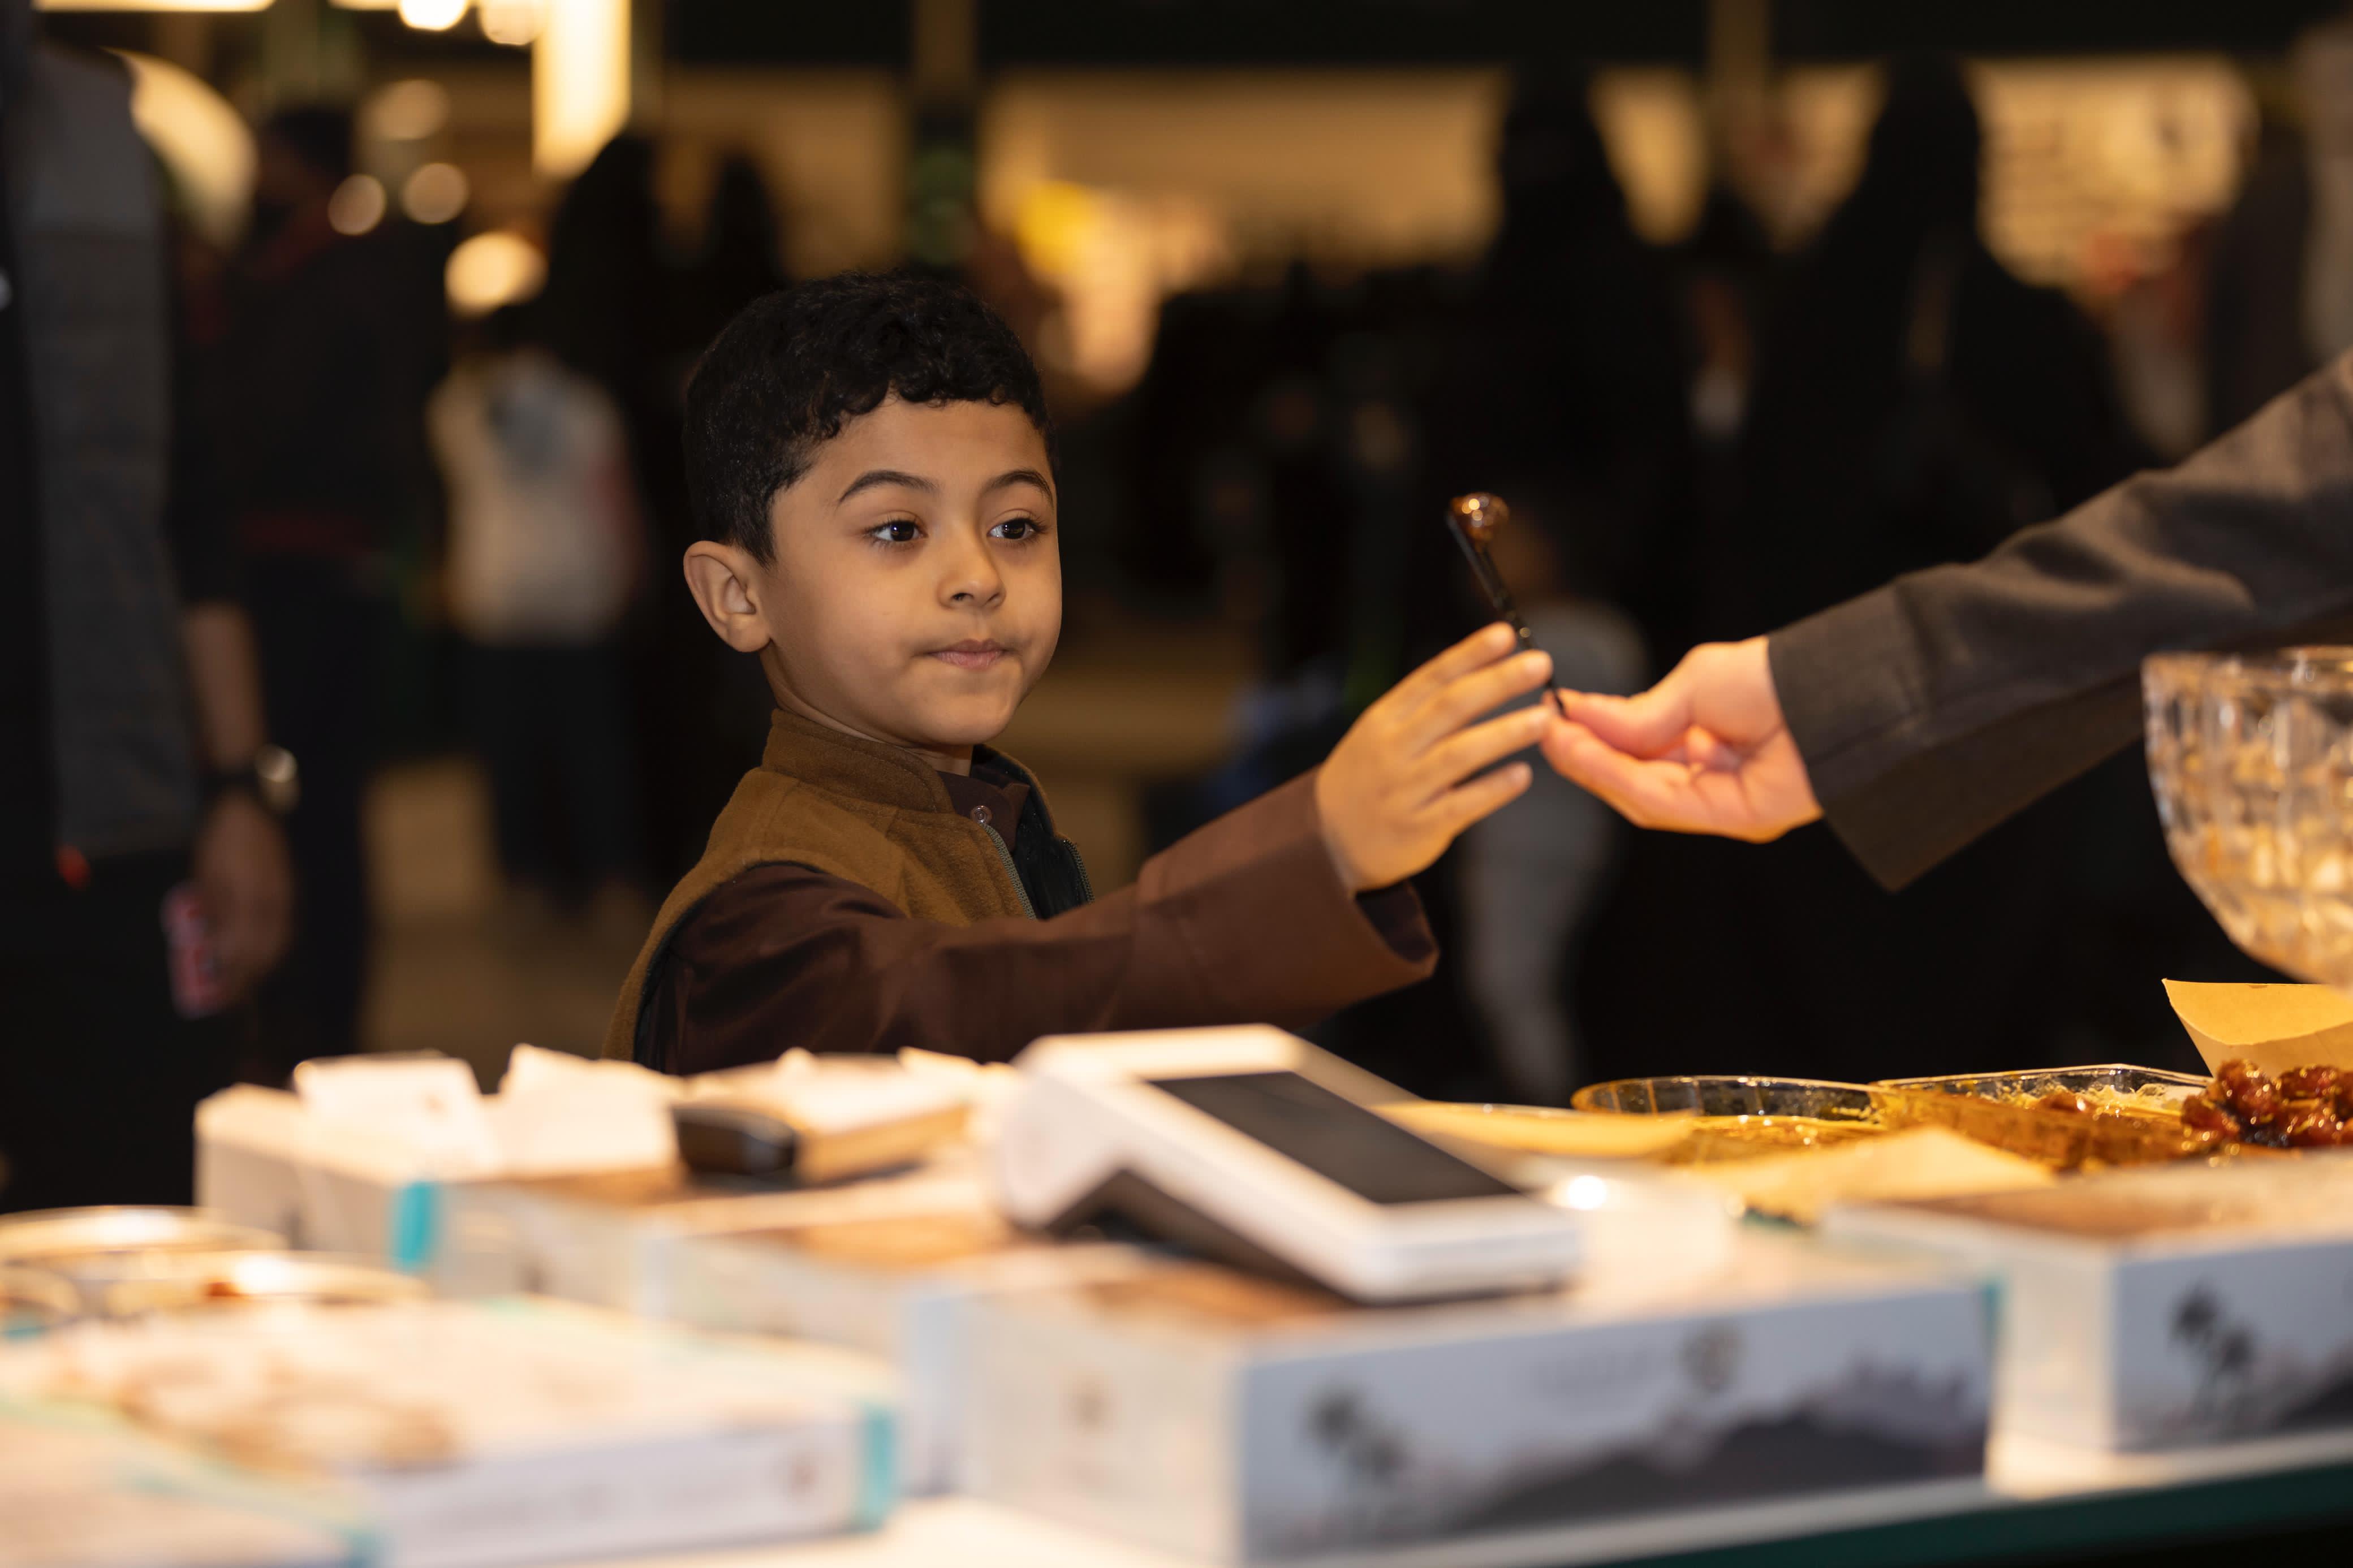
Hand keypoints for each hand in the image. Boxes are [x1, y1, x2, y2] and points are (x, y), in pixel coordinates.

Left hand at [192, 790, 293, 1000]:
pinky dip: (276, 946)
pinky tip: (266, 951)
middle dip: (248, 978)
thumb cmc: (219, 841)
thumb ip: (214, 914)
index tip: (222, 998)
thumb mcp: (206, 877)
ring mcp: (285, 897)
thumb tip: (217, 950)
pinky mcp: (290, 890)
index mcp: (248, 902)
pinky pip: (286, 928)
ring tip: (249, 979)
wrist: (248, 807)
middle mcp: (272, 904)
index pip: (242, 953)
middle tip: (233, 997)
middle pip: (264, 954)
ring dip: (264, 965)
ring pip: (279, 943)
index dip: (233, 979)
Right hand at [1315, 623, 1555, 891]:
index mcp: (1384, 719)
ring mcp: (1404, 789)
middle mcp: (1393, 749)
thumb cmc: (1368, 777)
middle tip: (1540, 665)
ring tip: (1544, 718)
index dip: (1470, 654)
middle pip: (1450, 708)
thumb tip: (1486, 672)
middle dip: (1498, 683)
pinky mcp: (1419, 827)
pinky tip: (1522, 774)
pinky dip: (1493, 788)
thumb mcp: (1381, 733)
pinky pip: (1462, 804)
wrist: (1327, 840)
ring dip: (1505, 733)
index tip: (1506, 634)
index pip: (1431, 678)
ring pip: (1460, 754)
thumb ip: (1425, 709)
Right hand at [1539, 636, 1821, 841]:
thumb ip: (1639, 715)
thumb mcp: (1693, 684)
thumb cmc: (1775, 676)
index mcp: (1707, 745)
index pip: (1639, 752)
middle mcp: (1713, 779)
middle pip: (1633, 779)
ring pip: (1640, 794)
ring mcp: (1723, 803)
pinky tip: (1587, 752)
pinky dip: (1619, 778)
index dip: (1594, 739)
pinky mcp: (1735, 818)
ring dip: (1593, 768)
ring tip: (1555, 739)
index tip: (1553, 716)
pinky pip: (1664, 803)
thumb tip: (1580, 719)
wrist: (1838, 688)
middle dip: (1586, 757)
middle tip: (1543, 729)